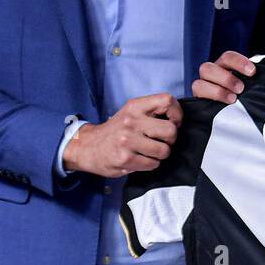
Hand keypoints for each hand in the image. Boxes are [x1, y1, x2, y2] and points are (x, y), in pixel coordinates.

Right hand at [62, 93, 182, 177]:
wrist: (87, 146)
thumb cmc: (116, 130)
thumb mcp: (131, 112)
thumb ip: (152, 112)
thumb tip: (177, 120)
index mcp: (135, 106)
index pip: (167, 100)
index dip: (177, 113)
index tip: (173, 122)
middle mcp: (131, 121)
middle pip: (171, 130)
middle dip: (171, 139)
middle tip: (161, 141)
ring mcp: (127, 140)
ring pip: (164, 150)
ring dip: (160, 154)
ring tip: (149, 151)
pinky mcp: (125, 159)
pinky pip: (153, 164)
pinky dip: (151, 164)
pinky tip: (140, 159)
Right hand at [193, 50, 255, 103]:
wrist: (241, 117)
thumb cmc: (249, 95)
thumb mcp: (254, 82)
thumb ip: (258, 74)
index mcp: (224, 67)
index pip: (227, 57)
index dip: (238, 62)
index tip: (252, 72)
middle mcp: (211, 76)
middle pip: (206, 68)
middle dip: (225, 78)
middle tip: (241, 88)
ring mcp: (203, 90)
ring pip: (198, 84)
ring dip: (217, 91)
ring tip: (233, 99)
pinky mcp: (199, 104)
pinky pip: (196, 101)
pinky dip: (208, 103)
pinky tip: (220, 109)